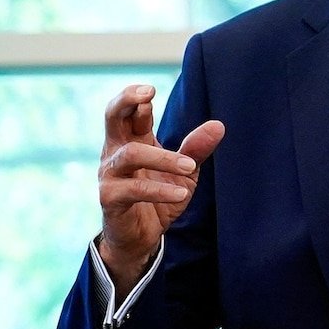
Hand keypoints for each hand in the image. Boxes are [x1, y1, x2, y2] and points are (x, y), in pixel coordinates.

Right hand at [95, 84, 224, 294]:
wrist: (140, 238)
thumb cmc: (159, 198)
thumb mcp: (184, 173)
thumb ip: (196, 149)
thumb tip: (219, 125)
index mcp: (132, 140)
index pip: (129, 110)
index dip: (136, 97)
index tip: (151, 90)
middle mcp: (116, 152)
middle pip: (112, 117)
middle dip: (126, 101)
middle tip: (146, 94)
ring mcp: (110, 174)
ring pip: (130, 154)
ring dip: (163, 158)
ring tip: (189, 167)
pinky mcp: (110, 198)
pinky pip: (134, 189)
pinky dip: (159, 190)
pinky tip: (181, 195)